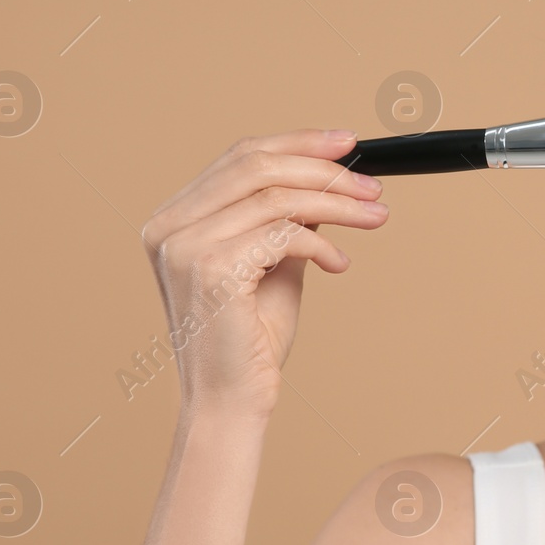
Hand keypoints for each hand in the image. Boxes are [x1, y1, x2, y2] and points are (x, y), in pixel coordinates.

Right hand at [139, 130, 385, 417]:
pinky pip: (283, 234)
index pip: (239, 158)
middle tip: (372, 185)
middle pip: (257, 165)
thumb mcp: (273, 265)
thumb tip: (328, 180)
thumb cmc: (250, 341)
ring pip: (277, 196)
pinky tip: (339, 266)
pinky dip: (321, 244)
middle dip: (324, 169)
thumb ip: (288, 221)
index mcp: (174, 220)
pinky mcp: (211, 270)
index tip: (347, 144)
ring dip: (337, 204)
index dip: (298, 143)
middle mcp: (169, 227)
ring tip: (375, 217)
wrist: (232, 401)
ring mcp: (184, 247)